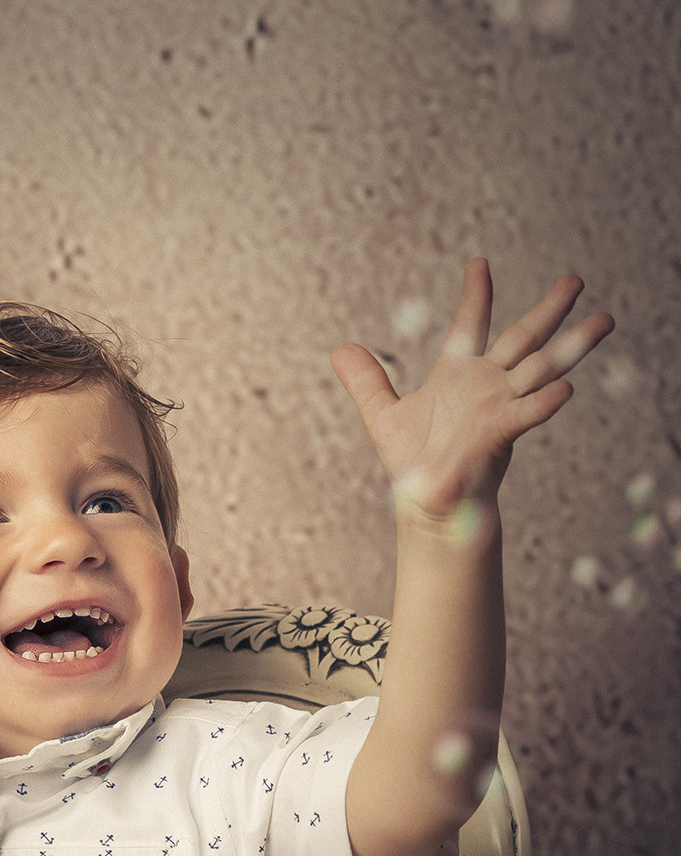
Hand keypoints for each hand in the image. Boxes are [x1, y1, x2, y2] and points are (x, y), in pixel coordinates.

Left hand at [331, 258, 613, 526]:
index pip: (469, 326)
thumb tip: (339, 349)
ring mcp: (498, 407)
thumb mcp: (382, 414)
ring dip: (572, 345)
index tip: (479, 264)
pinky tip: (566, 390)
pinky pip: (527, 414)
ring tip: (604, 320)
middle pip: (522, 339)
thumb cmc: (412, 462)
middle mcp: (485, 385)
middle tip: (574, 279)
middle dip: (548, 310)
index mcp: (457, 375)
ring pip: (541, 369)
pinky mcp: (499, 434)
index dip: (475, 296)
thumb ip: (367, 380)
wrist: (426, 502)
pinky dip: (544, 402)